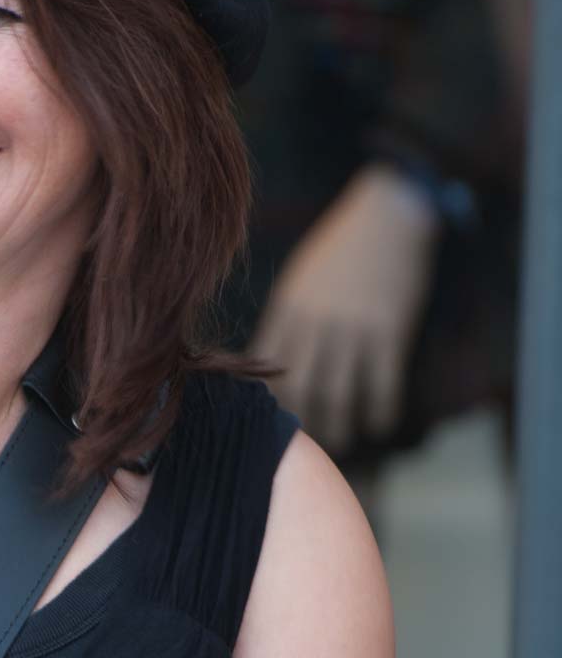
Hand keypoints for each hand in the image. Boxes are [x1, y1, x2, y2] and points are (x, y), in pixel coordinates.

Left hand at [253, 164, 442, 453]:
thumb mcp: (301, 278)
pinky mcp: (389, 330)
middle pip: (300, 389)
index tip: (270, 420)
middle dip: (303, 423)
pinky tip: (380, 423)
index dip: (267, 399)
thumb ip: (286, 319)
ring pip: (340, 394)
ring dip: (340, 425)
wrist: (391, 213)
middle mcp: (316, 322)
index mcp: (289, 308)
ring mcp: (353, 328)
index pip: (266, 367)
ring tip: (343, 442)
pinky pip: (383, 383)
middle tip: (308, 445)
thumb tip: (268, 363)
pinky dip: (381, 409)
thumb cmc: (343, 247)